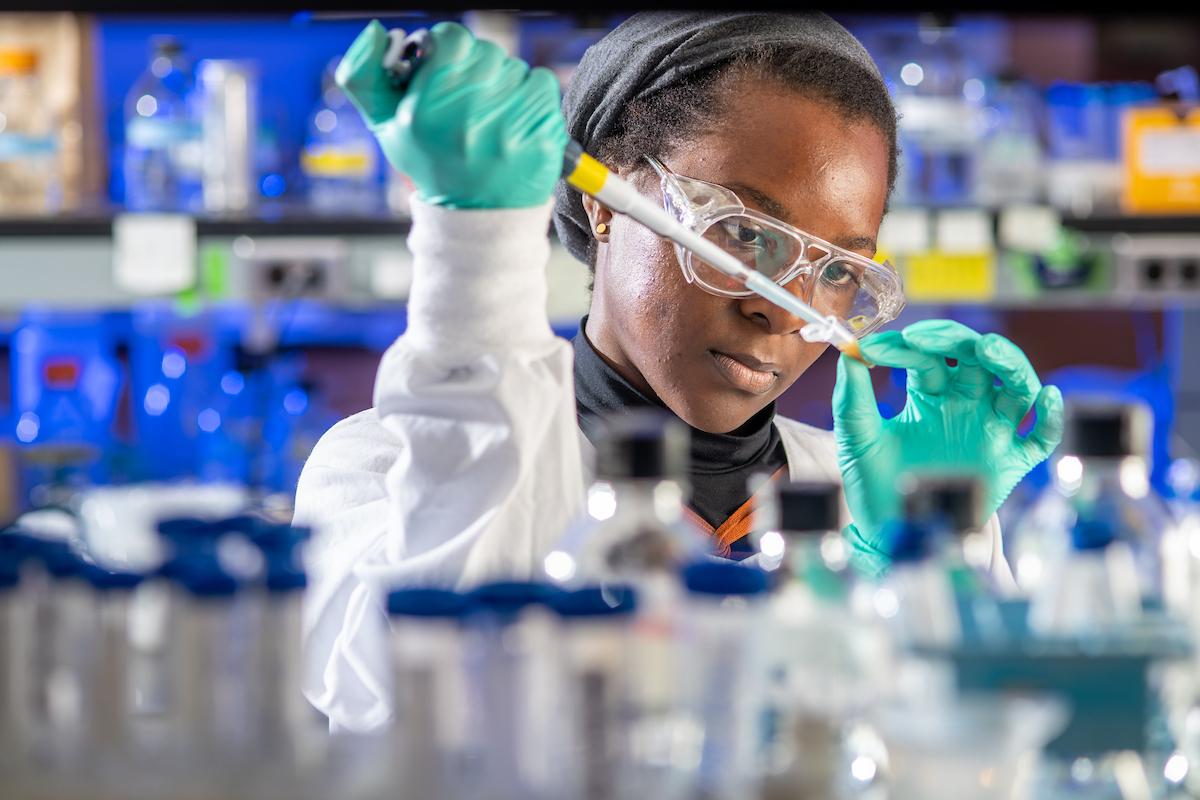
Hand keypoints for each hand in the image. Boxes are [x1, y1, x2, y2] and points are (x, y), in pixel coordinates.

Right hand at [336, 20, 567, 208]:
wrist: (478, 216)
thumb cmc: (432, 163)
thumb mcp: (387, 127)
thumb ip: (365, 76)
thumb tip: (376, 31)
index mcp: (424, 113)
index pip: (453, 39)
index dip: (451, 48)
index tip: (451, 66)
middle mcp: (466, 119)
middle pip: (487, 53)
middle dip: (480, 70)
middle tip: (474, 98)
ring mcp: (509, 130)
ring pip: (515, 68)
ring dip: (506, 84)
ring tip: (495, 117)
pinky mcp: (542, 137)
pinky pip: (542, 83)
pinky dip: (532, 96)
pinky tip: (517, 121)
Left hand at [833, 320, 1063, 571]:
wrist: (891, 533)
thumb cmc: (875, 484)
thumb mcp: (858, 438)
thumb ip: (852, 398)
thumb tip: (849, 354)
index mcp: (930, 394)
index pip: (929, 356)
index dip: (905, 346)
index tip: (875, 348)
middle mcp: (965, 405)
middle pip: (977, 359)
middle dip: (956, 340)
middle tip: (927, 337)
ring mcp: (991, 430)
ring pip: (1016, 385)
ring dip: (1009, 362)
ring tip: (988, 349)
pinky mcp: (1010, 461)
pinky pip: (1041, 437)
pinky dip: (1050, 416)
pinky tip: (1046, 398)